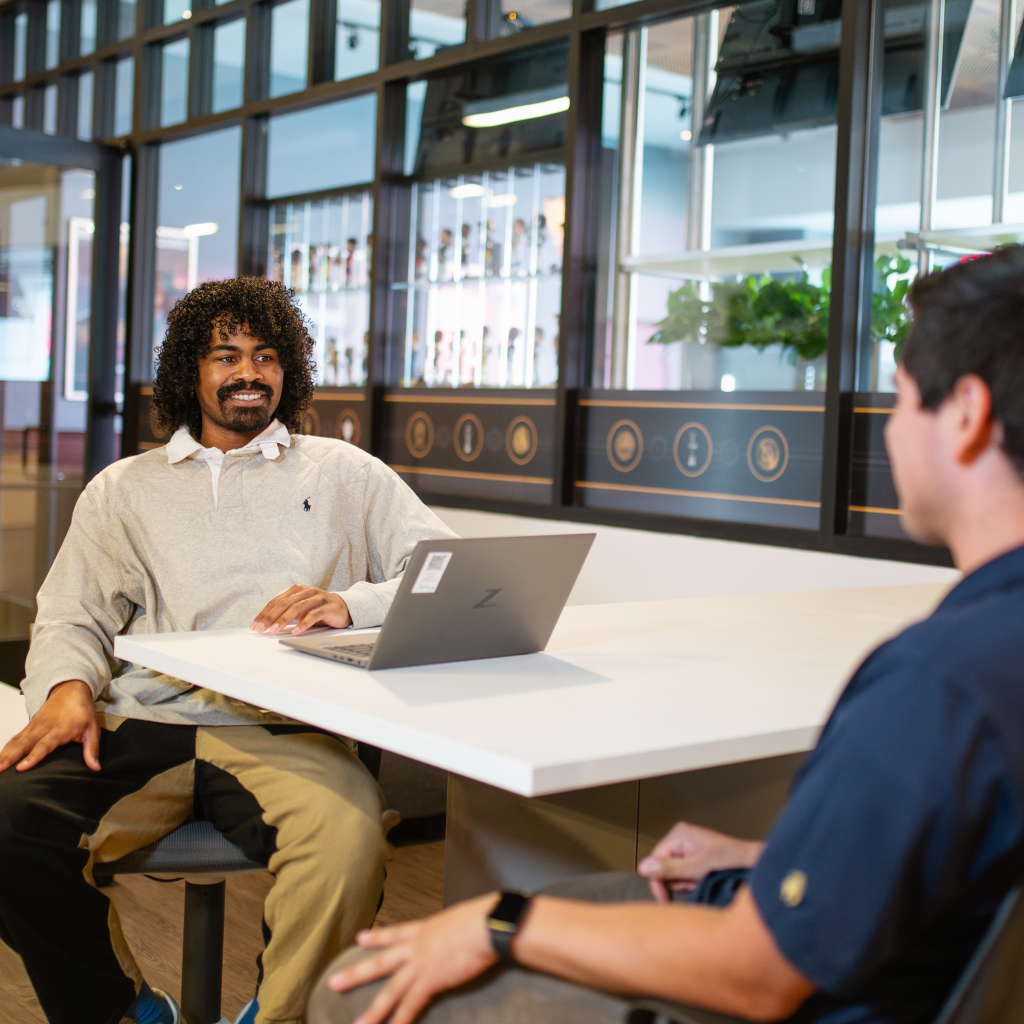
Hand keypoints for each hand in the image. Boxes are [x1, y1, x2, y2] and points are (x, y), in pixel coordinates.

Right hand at [0, 680, 99, 772]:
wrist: (70, 689)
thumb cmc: (82, 710)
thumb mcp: (93, 728)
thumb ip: (92, 748)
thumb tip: (95, 767)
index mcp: (60, 729)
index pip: (45, 745)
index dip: (33, 756)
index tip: (22, 767)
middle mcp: (44, 727)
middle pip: (24, 744)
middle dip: (10, 757)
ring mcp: (34, 726)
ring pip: (16, 741)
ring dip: (5, 754)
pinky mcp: (29, 726)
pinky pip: (15, 738)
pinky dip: (5, 748)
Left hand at [251, 585, 351, 635]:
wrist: (344, 608)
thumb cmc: (318, 610)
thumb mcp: (300, 610)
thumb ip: (286, 613)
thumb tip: (266, 625)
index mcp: (296, 590)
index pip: (276, 601)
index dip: (264, 613)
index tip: (255, 625)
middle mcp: (306, 591)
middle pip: (284, 603)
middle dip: (270, 617)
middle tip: (261, 629)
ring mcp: (317, 598)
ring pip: (297, 608)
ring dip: (284, 620)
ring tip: (274, 630)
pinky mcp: (327, 606)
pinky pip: (313, 615)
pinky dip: (303, 623)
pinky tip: (296, 631)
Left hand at [327, 893, 499, 1023]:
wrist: (488, 925)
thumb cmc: (483, 918)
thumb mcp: (461, 917)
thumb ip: (453, 927)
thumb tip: (460, 929)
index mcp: (425, 928)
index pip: (395, 933)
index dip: (376, 936)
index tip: (360, 938)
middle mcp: (417, 946)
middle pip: (381, 962)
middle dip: (356, 973)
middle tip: (333, 982)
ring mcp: (421, 964)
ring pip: (390, 990)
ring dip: (373, 1011)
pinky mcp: (431, 980)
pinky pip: (411, 1006)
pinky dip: (400, 1021)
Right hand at [637, 822, 762, 902]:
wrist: (754, 864)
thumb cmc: (732, 861)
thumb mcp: (697, 868)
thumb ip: (669, 869)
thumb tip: (644, 868)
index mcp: (679, 834)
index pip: (654, 860)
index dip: (658, 881)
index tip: (665, 899)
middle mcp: (681, 839)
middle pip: (663, 868)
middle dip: (678, 882)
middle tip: (694, 883)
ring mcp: (688, 849)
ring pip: (674, 875)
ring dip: (687, 883)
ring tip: (702, 881)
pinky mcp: (695, 858)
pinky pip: (684, 875)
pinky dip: (693, 882)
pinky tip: (704, 881)